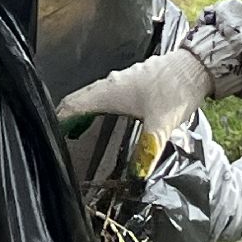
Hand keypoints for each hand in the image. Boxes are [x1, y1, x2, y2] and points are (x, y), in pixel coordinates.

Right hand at [56, 48, 212, 177]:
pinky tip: (100, 122)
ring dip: (79, 114)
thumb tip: (137, 175)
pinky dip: (93, 109)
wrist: (195, 65)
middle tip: (57, 140)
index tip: (47, 136)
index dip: (57, 120)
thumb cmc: (174, 90)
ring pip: (90, 97)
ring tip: (74, 135)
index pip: (72, 105)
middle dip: (65, 119)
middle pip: (77, 100)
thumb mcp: (162, 124)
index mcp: (109, 92)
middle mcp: (109, 84)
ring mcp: (119, 81)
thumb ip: (148, 150)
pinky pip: (102, 96)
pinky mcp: (130, 83)